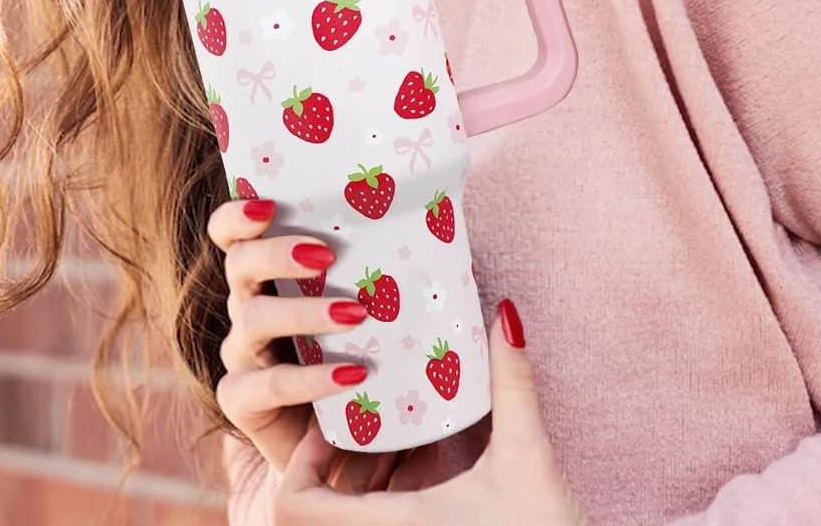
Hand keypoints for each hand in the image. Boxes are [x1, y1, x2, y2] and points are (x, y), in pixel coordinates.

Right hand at [208, 195, 398, 491]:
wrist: (354, 433)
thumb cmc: (368, 346)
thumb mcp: (373, 298)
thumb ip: (384, 259)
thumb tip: (439, 210)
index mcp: (269, 272)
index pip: (232, 233)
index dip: (238, 216)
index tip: (271, 205)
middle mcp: (247, 305)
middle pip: (238, 265)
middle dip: (276, 254)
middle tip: (326, 255)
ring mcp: (243, 355)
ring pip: (250, 320)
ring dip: (304, 312)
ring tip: (355, 314)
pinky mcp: (243, 403)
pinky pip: (265, 387)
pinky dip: (309, 380)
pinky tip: (351, 376)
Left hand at [272, 298, 589, 525]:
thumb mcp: (526, 454)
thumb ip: (512, 383)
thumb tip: (504, 315)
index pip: (294, 508)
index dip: (298, 463)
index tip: (333, 424)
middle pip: (308, 516)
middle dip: (327, 467)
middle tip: (361, 417)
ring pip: (341, 525)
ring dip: (352, 484)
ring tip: (388, 434)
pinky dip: (376, 503)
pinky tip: (415, 467)